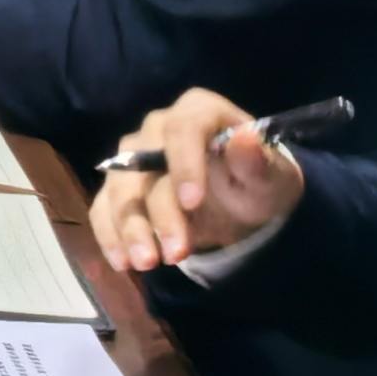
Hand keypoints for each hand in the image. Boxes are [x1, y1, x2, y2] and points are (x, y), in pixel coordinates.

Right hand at [91, 88, 310, 273]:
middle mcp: (157, 128)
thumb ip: (257, 162)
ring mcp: (133, 157)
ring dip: (130, 227)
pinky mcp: (120, 187)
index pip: (183, 128)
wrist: (243, 201)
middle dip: (159, 212)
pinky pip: (103, 207)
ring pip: (120, 188)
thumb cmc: (259, 181)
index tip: (192, 203)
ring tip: (146, 263)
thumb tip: (245, 139)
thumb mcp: (273, 176)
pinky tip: (123, 261)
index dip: (183, 163)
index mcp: (198, 111)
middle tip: (177, 254)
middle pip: (146, 164)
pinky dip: (110, 234)